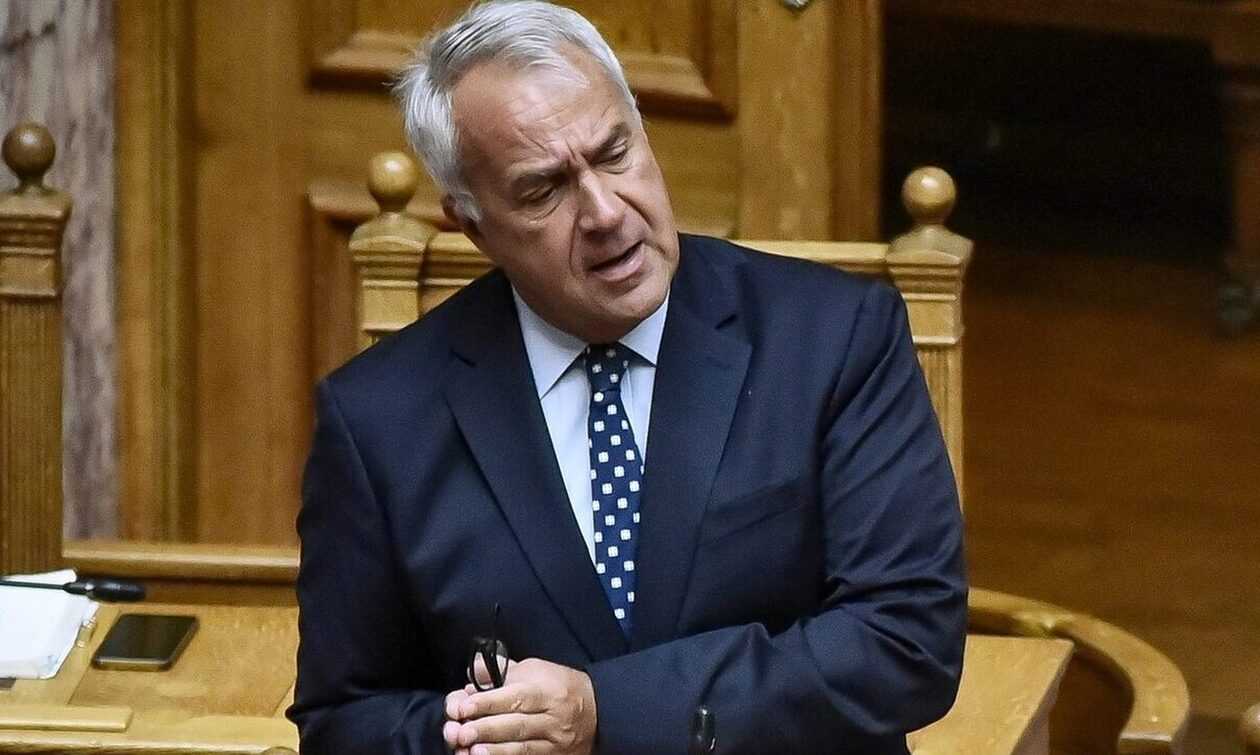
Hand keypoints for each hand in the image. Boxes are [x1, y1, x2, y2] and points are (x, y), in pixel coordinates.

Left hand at [443, 657, 596, 754]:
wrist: (598, 711)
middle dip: (486, 729)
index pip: (516, 696)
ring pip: (523, 748)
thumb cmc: (559, 687)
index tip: (464, 706)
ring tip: (470, 751)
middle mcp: (553, 718)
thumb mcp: (536, 669)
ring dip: (495, 751)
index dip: (488, 702)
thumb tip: (475, 669)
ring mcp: (555, 742)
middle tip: (460, 732)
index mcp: (547, 690)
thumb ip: (504, 670)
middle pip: (517, 725)